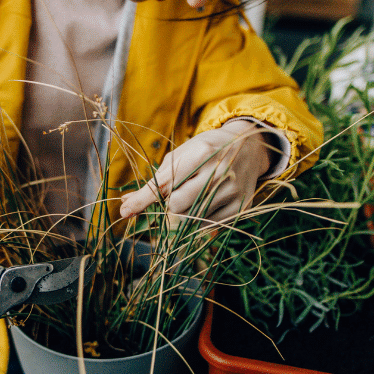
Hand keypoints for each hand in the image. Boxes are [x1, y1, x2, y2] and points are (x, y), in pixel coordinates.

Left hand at [119, 120, 272, 222]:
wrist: (248, 147)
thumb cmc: (205, 150)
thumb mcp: (180, 156)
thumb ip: (155, 180)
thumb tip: (126, 205)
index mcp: (201, 153)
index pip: (164, 184)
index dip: (142, 200)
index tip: (124, 212)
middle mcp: (220, 172)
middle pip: (177, 206)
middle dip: (169, 204)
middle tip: (177, 192)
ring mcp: (232, 191)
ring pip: (191, 218)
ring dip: (184, 212)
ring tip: (195, 193)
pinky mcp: (239, 208)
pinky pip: (206, 225)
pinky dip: (198, 218)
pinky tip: (206, 201)